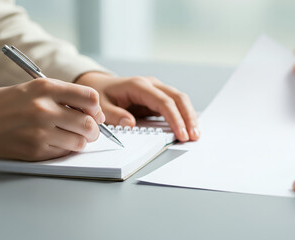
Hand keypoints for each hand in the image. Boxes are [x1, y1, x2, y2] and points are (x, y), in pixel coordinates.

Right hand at [0, 78, 104, 160]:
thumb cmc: (7, 104)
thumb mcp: (35, 89)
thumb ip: (65, 96)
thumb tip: (95, 112)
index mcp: (46, 88)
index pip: (90, 98)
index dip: (97, 109)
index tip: (95, 114)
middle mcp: (43, 108)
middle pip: (89, 123)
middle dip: (93, 129)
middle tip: (89, 130)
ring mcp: (39, 131)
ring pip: (80, 142)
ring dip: (80, 141)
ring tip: (71, 136)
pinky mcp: (34, 150)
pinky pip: (64, 152)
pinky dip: (64, 149)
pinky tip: (53, 142)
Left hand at [75, 72, 199, 141]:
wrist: (98, 86)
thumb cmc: (100, 95)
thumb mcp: (100, 106)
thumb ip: (114, 115)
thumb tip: (131, 124)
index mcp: (138, 86)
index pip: (163, 101)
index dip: (175, 118)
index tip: (181, 134)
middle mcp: (151, 85)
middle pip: (178, 98)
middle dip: (188, 118)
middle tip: (194, 136)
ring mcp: (157, 90)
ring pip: (180, 100)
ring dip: (189, 117)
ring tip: (195, 135)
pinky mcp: (159, 98)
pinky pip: (176, 105)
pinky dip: (184, 116)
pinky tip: (189, 128)